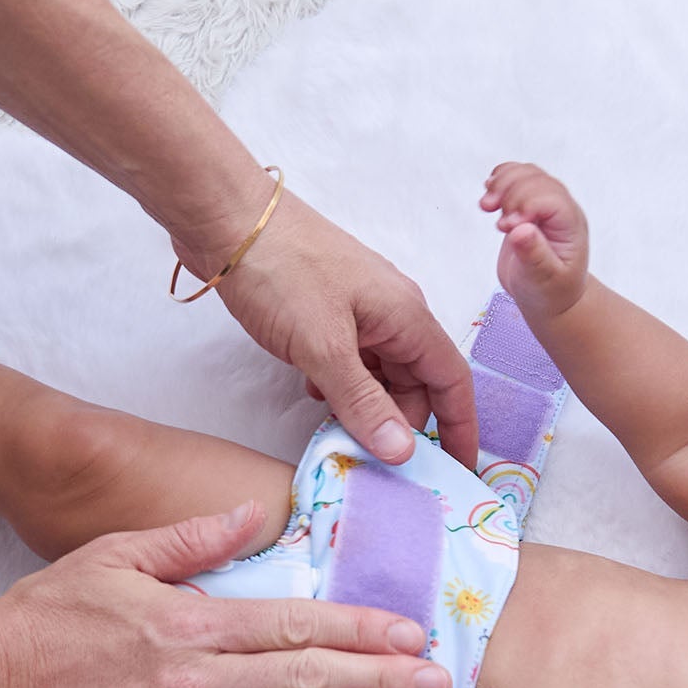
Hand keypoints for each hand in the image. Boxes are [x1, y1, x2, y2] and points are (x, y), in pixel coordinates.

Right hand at [0, 503, 451, 687]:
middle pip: (308, 682)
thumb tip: (255, 513)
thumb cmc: (47, 616)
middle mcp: (194, 685)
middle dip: (381, 683)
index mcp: (189, 623)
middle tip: (437, 686)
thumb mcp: (115, 555)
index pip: (296, 625)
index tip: (410, 633)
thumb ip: (191, 539)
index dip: (360, 631)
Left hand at [198, 189, 479, 469]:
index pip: (452, 380)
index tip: (461, 469)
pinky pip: (351, 360)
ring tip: (338, 431)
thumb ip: (362, 401)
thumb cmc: (279, 272)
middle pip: (416, 382)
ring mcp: (360, 310)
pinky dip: (340, 385)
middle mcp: (392, 313)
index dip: (460, 426)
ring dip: (365, 406)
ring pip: (380, 373)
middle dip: (401, 423)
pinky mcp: (327, 311)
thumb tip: (403, 452)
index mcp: (407, 315)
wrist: (225, 218)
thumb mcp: (322, 346)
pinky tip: (313, 394)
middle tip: (371, 459)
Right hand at [480, 163, 589, 317]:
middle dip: (509, 191)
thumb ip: (534, 255)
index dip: (525, 204)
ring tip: (487, 204)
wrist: (550, 296)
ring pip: (526, 174)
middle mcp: (561, 210)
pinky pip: (517, 179)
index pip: (550, 199)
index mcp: (570, 226)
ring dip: (503, 182)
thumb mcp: (545, 279)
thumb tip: (520, 230)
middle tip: (489, 209)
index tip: (506, 227)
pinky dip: (501, 179)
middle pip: (536, 180)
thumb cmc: (552, 291)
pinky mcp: (528, 206)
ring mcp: (545, 205)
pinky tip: (490, 190)